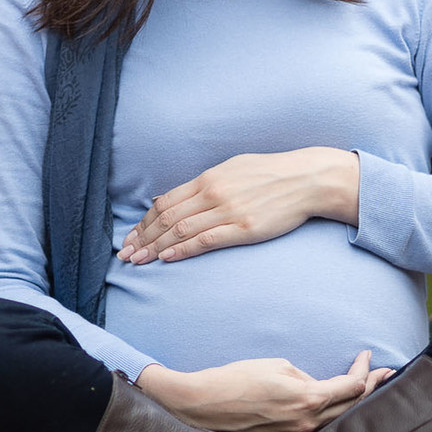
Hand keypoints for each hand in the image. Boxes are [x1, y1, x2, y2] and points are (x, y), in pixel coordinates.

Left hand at [118, 148, 359, 264]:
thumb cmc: (269, 175)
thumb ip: (199, 186)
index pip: (165, 203)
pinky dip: (183, 249)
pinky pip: (206, 240)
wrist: (306, 179)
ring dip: (155, 247)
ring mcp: (228, 211)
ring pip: (181, 230)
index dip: (144, 223)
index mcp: (208, 178)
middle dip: (142, 238)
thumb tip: (167, 197)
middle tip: (125, 255)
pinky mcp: (244, 228)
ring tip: (138, 261)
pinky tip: (167, 258)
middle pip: (167, 218)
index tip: (131, 238)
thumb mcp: (230, 170)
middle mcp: (213, 193)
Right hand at [137, 349, 394, 431]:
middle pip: (353, 408)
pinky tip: (340, 413)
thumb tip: (319, 388)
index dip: (366, 370)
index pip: (352, 387)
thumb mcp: (277, 366)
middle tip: (388, 374)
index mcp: (308, 400)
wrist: (201, 406)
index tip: (368, 356)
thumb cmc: (236, 380)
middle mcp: (306, 425)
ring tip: (372, 393)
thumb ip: (307, 378)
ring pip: (338, 424)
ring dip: (356, 407)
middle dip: (373, 388)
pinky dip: (334, 420)